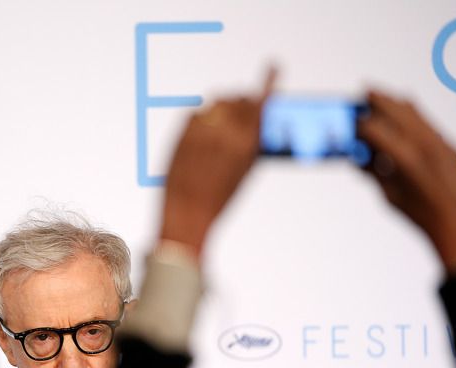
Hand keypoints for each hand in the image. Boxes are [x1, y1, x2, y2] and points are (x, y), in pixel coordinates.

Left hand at [160, 68, 275, 256]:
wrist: (187, 212)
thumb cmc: (219, 197)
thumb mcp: (244, 171)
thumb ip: (250, 141)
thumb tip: (256, 120)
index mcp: (247, 140)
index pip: (260, 100)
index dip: (268, 82)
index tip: (274, 67)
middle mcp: (224, 128)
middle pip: (237, 98)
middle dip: (242, 102)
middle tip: (242, 112)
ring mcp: (200, 128)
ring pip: (216, 102)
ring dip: (222, 109)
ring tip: (221, 130)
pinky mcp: (182, 130)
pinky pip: (197, 113)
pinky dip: (203, 120)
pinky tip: (204, 137)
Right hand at [357, 91, 455, 271]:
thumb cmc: (421, 214)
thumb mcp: (389, 194)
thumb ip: (373, 171)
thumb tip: (357, 156)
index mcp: (403, 157)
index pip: (374, 128)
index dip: (359, 124)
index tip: (350, 121)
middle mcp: (424, 144)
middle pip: (396, 109)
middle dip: (378, 99)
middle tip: (364, 91)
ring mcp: (441, 143)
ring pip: (415, 112)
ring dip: (397, 103)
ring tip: (383, 98)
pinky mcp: (452, 146)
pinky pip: (428, 124)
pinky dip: (412, 118)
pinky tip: (404, 120)